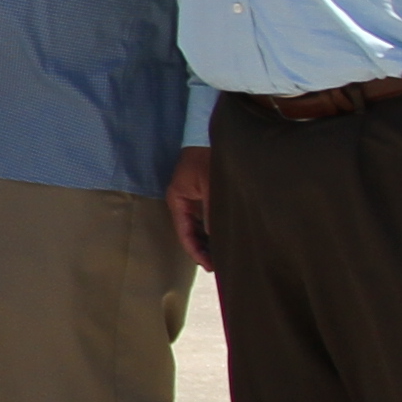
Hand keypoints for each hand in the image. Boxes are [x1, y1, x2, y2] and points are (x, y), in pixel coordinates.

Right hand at [166, 145, 215, 271]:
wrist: (213, 135)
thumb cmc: (208, 158)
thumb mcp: (211, 185)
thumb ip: (213, 212)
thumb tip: (217, 238)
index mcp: (177, 200)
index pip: (184, 233)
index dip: (196, 252)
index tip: (210, 266)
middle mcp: (182, 201)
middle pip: (190, 233)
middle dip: (202, 249)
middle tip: (219, 266)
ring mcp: (193, 197)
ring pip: (198, 227)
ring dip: (208, 240)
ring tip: (222, 256)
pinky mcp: (203, 194)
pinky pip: (206, 217)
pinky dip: (213, 229)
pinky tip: (224, 237)